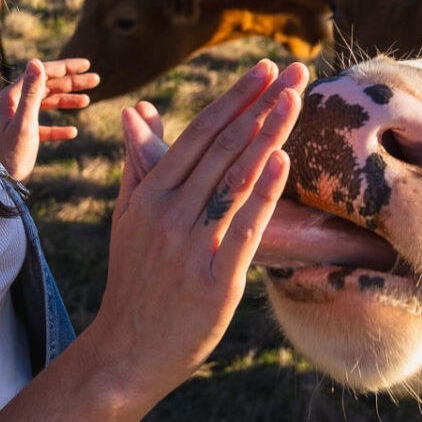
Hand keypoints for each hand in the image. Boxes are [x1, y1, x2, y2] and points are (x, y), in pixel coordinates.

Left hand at [0, 58, 98, 181]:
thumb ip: (32, 93)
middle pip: (44, 87)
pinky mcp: (18, 138)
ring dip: (66, 102)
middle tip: (96, 80)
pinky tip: (72, 132)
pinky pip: (41, 127)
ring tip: (87, 101)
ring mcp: (13, 122)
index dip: (64, 68)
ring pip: (44, 106)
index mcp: (8, 99)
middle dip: (71, 83)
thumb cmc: (7, 157)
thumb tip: (36, 61)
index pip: (40, 74)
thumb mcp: (24, 124)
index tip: (86, 65)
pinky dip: (57, 128)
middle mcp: (10, 106)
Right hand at [91, 60, 307, 409]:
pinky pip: (243, 225)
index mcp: (149, 194)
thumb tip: (133, 114)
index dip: (235, 99)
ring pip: (235, 177)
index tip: (265, 70)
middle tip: (293, 71)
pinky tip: (282, 159)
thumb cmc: (134, 281)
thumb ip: (138, 164)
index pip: (199, 134)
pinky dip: (264, 191)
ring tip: (294, 99)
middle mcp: (168, 212)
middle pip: (222, 146)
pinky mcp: (213, 278)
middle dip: (261, 104)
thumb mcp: (128, 218)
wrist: (126, 351)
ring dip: (268, 134)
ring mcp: (191, 244)